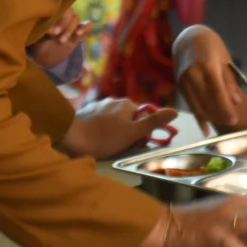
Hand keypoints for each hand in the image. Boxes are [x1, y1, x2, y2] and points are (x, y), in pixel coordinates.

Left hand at [30, 8, 90, 67]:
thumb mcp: (37, 36)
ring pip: (76, 19)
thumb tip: (49, 29)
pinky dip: (86, 28)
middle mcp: (63, 14)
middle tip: (54, 34)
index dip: (55, 17)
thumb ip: (43, 30)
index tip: (49, 30)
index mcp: (52, 11)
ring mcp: (73, 23)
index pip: (58, 7)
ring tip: (61, 41)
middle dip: (62, 24)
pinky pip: (89, 25)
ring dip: (69, 29)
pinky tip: (78, 34)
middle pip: (69, 12)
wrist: (45, 55)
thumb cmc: (38, 42)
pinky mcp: (80, 31)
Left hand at [58, 98, 176, 159]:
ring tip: (106, 144)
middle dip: (127, 131)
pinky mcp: (86, 113)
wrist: (72, 138)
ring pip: (113, 120)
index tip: (135, 143)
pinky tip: (96, 139)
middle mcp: (114, 101)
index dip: (141, 131)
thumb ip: (154, 122)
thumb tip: (174, 111)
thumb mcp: (133, 133)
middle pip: (128, 118)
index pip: (142, 117)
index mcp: (128, 104)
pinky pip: (100, 121)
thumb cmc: (106, 138)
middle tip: (120, 146)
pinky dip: (101, 129)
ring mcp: (99, 105)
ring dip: (113, 130)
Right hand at [173, 25, 245, 134]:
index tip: (234, 119)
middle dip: (220, 115)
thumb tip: (235, 100)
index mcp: (207, 66)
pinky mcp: (179, 86)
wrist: (187, 38)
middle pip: (206, 101)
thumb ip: (229, 80)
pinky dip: (198, 117)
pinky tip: (205, 127)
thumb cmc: (210, 45)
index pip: (217, 92)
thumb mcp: (224, 58)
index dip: (225, 108)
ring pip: (197, 106)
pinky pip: (190, 104)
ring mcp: (184, 81)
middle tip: (232, 122)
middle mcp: (193, 75)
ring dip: (210, 117)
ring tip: (222, 123)